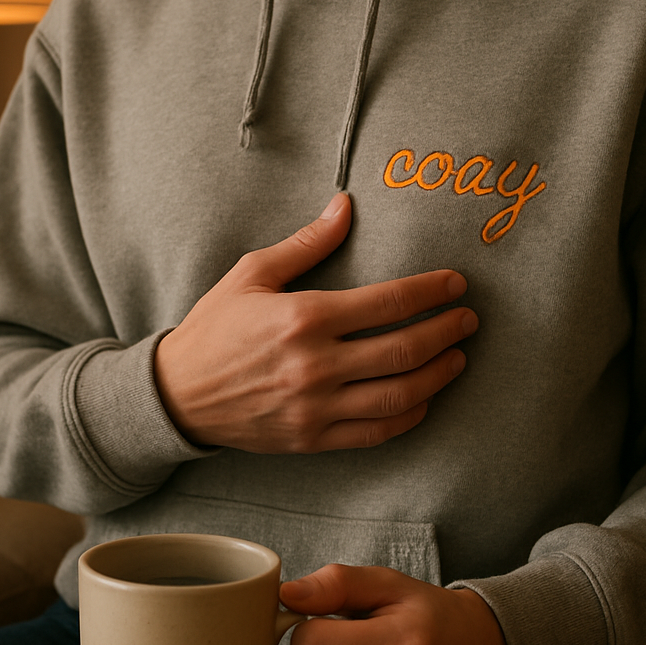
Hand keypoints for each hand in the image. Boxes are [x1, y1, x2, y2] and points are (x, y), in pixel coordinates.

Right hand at [153, 193, 477, 451]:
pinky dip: (408, 416)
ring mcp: (316, 407)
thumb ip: (306, 243)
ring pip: (399, 395)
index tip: (455, 284)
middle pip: (404, 350)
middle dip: (447, 331)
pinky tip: (424, 398)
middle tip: (468, 320)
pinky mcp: (313, 438)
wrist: (177, 394)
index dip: (431, 291)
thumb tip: (345, 206)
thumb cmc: (214, 327)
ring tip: (458, 357)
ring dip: (438, 375)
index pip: (389, 302)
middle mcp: (315, 365)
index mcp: (304, 317)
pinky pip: (375, 432)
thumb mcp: (252, 273)